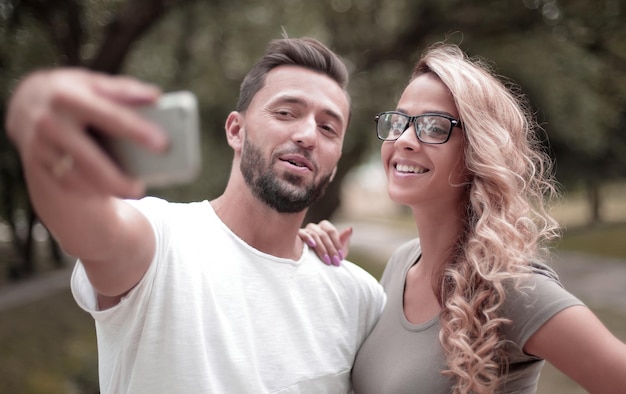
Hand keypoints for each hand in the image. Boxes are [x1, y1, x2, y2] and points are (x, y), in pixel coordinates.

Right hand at [6, 68, 167, 197]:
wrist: (26, 103)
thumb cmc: (72, 92)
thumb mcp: (93, 83)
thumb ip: (123, 90)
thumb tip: (156, 97)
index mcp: (68, 97)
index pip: (109, 115)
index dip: (137, 130)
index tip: (163, 145)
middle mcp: (50, 123)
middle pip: (89, 160)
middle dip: (116, 179)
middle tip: (141, 189)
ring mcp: (41, 146)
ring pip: (76, 178)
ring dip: (105, 188)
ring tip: (131, 189)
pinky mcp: (38, 164)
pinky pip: (68, 184)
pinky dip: (89, 189)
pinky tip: (107, 190)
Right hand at [299, 220, 351, 265]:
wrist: (314, 267)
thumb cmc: (328, 257)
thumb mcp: (339, 251)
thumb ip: (344, 240)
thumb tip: (350, 229)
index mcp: (324, 227)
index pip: (331, 231)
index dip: (337, 244)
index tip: (340, 257)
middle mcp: (314, 227)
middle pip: (323, 234)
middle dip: (330, 249)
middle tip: (335, 262)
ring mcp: (305, 231)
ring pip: (314, 234)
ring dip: (322, 248)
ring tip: (326, 260)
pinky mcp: (296, 236)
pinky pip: (301, 233)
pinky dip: (307, 237)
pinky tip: (312, 245)